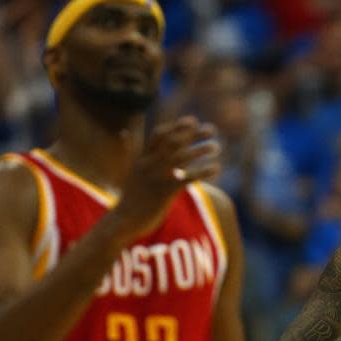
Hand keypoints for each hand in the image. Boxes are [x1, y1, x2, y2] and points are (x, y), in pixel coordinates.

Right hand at [110, 116, 221, 239]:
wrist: (123, 220)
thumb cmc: (131, 197)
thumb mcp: (132, 171)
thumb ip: (136, 154)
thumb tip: (125, 133)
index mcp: (143, 158)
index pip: (159, 134)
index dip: (177, 126)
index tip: (193, 121)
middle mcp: (149, 164)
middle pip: (174, 141)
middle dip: (194, 133)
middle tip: (212, 129)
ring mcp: (157, 177)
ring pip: (182, 157)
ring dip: (202, 149)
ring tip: (217, 146)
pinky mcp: (165, 192)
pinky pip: (188, 178)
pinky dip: (203, 171)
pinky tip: (215, 168)